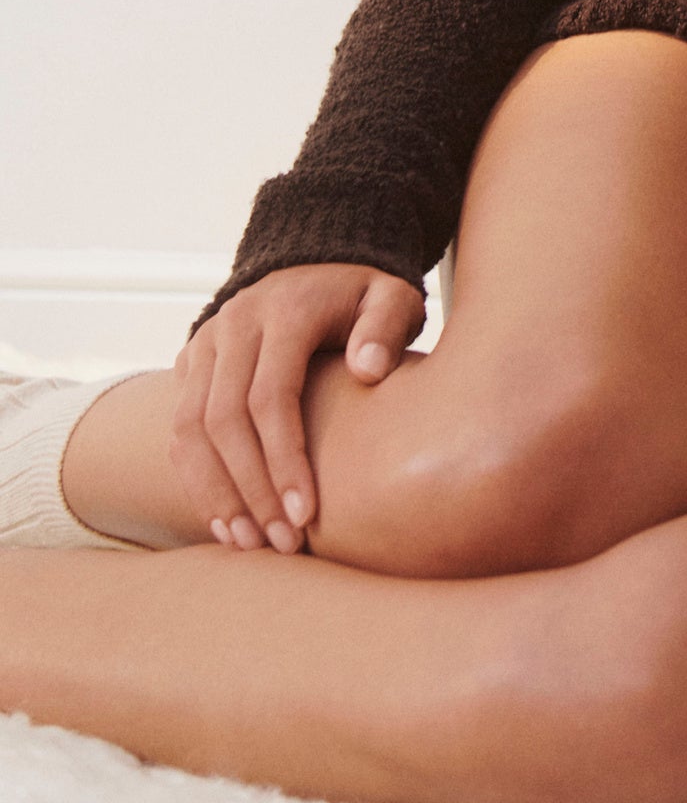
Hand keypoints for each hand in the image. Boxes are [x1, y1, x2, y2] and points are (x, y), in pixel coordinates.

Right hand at [171, 263, 424, 550]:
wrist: (315, 260)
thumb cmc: (363, 292)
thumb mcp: (392, 296)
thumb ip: (386, 327)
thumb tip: (368, 371)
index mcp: (285, 311)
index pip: (271, 396)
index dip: (284, 459)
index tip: (306, 513)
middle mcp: (234, 324)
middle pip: (223, 420)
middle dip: (249, 489)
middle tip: (279, 542)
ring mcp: (207, 342)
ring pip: (189, 428)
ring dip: (214, 491)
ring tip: (248, 542)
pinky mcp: (192, 361)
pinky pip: (179, 427)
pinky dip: (195, 476)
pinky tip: (224, 518)